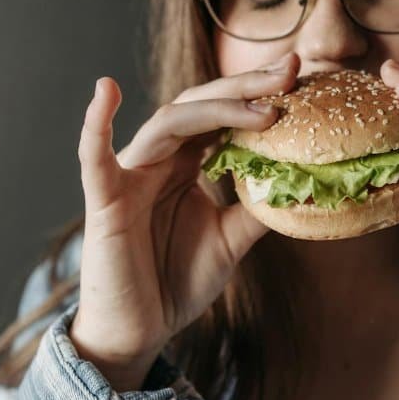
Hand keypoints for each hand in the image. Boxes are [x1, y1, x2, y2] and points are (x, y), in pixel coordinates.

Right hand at [70, 52, 297, 390]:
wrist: (139, 330)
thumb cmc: (176, 281)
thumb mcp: (231, 240)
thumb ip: (259, 208)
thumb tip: (304, 183)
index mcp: (186, 163)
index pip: (223, 114)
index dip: (259, 94)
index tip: (301, 77)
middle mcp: (158, 159)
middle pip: (201, 105)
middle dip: (246, 86)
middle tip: (290, 69)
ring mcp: (130, 175)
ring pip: (169, 122)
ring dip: (216, 108)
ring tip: (262, 105)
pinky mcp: (105, 200)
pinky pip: (94, 157)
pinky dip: (96, 123)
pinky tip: (107, 90)